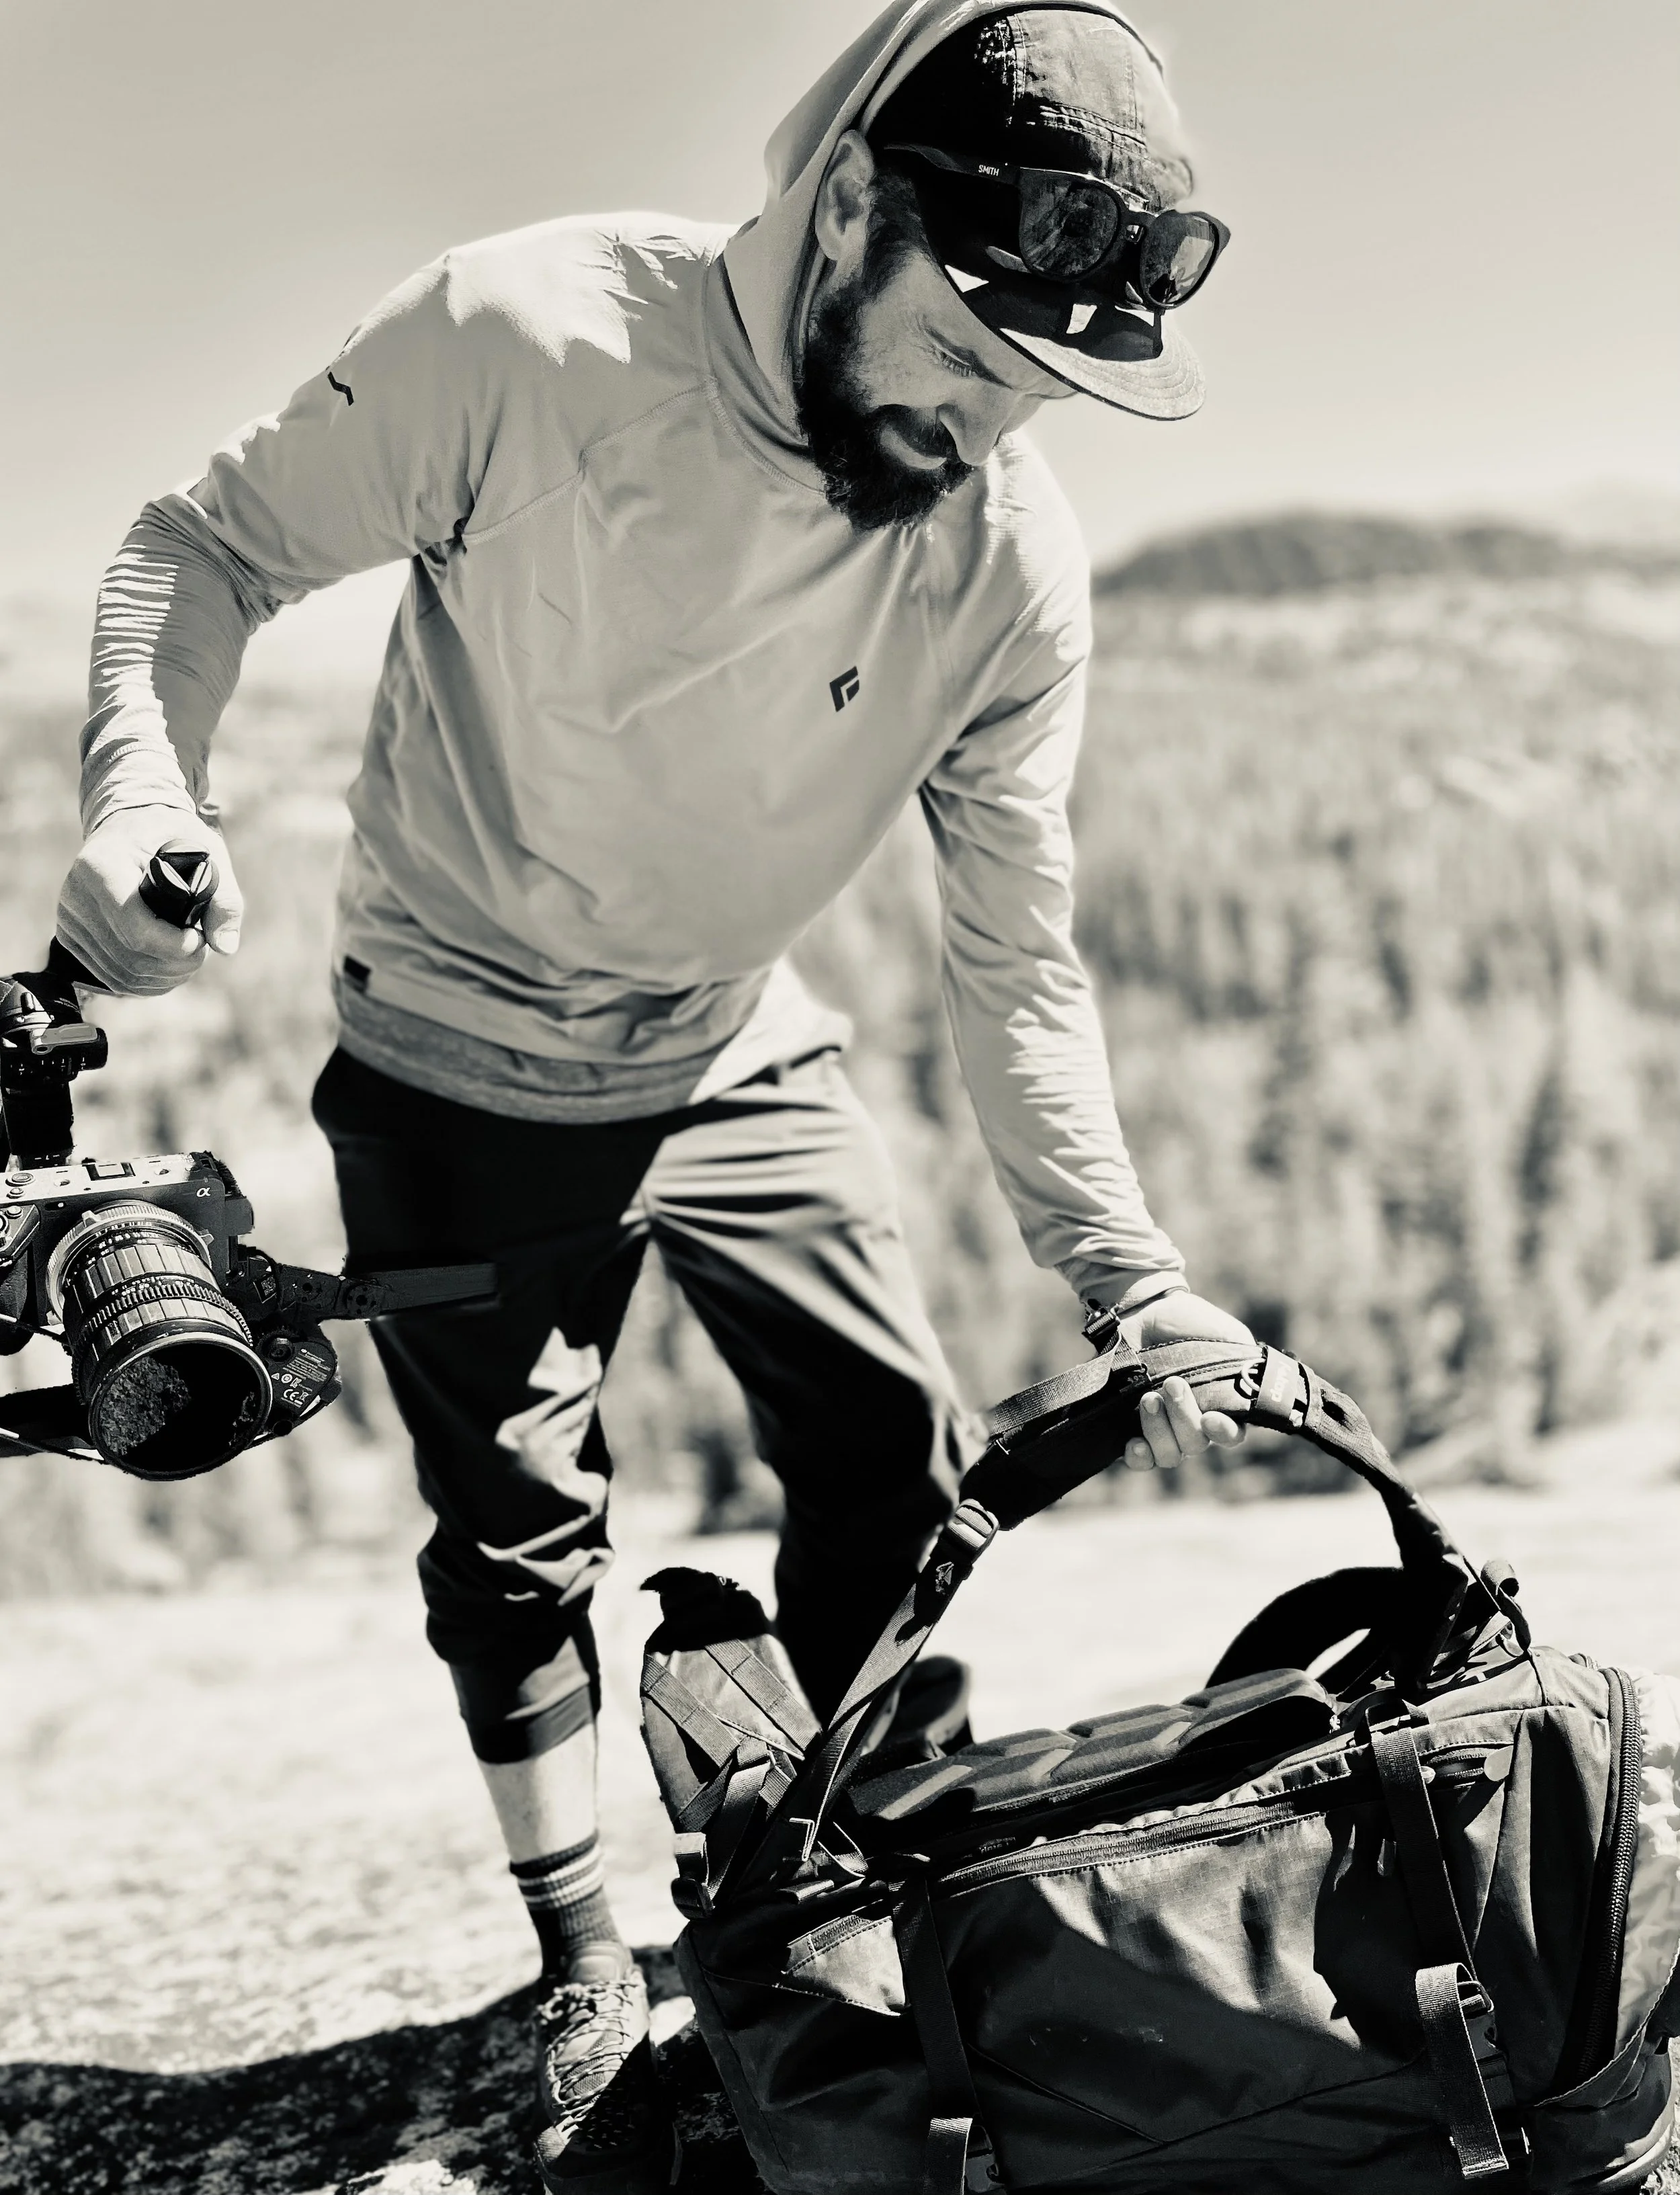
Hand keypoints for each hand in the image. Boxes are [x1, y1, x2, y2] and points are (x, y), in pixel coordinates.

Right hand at [55, 807, 242, 995]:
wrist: (128, 825)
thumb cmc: (169, 834)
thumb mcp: (205, 850)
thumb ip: (223, 896)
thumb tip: (226, 946)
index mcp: (101, 865)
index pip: (137, 929)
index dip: (176, 947)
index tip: (200, 938)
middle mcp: (75, 893)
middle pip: (130, 957)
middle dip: (176, 966)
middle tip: (201, 951)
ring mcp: (69, 918)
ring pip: (120, 974)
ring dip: (163, 978)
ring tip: (187, 960)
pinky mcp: (70, 936)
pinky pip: (108, 977)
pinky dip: (143, 982)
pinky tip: (166, 970)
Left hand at [1114, 1290, 1254, 1472]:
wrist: (1143, 1311)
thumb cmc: (1187, 1322)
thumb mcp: (1224, 1333)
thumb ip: (1243, 1358)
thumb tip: (1253, 1379)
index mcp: (1221, 1405)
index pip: (1231, 1434)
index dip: (1224, 1433)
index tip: (1210, 1419)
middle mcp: (1193, 1424)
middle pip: (1196, 1443)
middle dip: (1183, 1416)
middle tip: (1171, 1384)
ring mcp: (1163, 1429)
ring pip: (1169, 1454)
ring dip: (1159, 1430)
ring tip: (1148, 1398)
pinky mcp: (1130, 1429)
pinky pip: (1139, 1460)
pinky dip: (1138, 1457)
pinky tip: (1133, 1442)